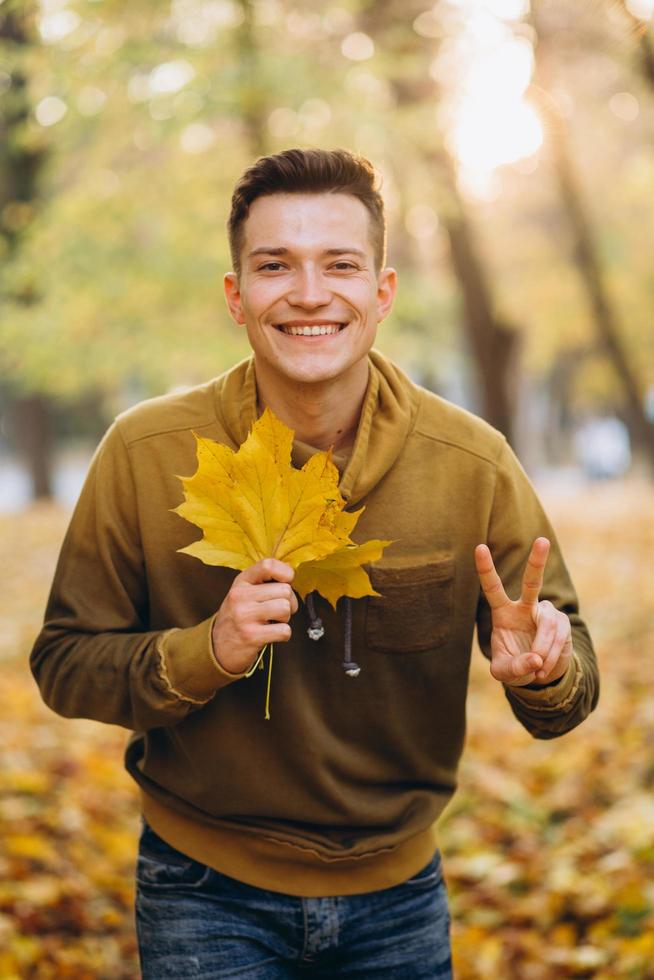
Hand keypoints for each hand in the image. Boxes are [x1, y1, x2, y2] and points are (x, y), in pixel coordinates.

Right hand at [211, 558, 297, 674]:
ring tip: (272, 621)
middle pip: (285, 590)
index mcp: (241, 581)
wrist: (218, 646)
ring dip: (285, 618)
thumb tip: (291, 575)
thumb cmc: (239, 616)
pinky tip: (271, 634)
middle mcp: (240, 596)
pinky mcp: (251, 636)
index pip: (268, 565)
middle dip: (289, 602)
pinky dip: (283, 634)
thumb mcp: (245, 592)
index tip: (286, 583)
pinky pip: (284, 630)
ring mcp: (244, 616)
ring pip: (285, 608)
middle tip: (277, 610)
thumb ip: (265, 581)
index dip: (286, 573)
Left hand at [474, 537, 572, 687]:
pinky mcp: (563, 623)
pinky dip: (551, 656)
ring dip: (542, 649)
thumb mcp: (505, 672)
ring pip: (547, 624)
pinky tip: (544, 667)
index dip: (486, 569)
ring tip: (537, 667)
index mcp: (504, 612)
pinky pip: (559, 637)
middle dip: (537, 561)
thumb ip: (515, 668)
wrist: (540, 673)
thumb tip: (535, 659)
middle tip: (542, 540)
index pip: (493, 588)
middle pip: (532, 582)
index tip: (479, 547)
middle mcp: (526, 607)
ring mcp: (546, 613)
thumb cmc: (516, 666)